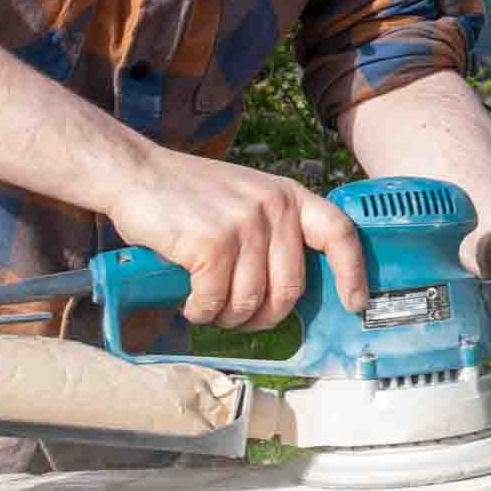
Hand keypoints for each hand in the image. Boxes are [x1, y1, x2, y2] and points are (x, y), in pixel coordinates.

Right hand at [104, 149, 366, 329]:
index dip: (353, 273)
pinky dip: (201, 311)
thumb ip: (274, 230)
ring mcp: (243, 224)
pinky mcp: (212, 243)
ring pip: (251, 300)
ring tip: (209, 306)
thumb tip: (292, 289)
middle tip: (241, 318)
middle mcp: (272, 207)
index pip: (339, 233)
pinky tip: (191, 302)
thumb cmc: (188, 194)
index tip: (354, 302)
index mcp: (288, 196)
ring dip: (228, 316)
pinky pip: (216, 300)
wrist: (136, 173)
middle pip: (290, 287)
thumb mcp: (246, 198)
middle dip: (266, 315)